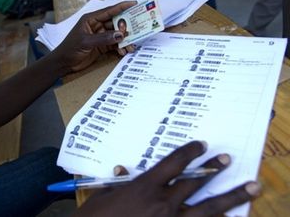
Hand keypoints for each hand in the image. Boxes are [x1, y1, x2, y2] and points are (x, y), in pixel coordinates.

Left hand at [52, 1, 136, 72]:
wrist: (63, 63)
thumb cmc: (70, 49)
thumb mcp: (86, 42)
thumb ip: (103, 38)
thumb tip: (120, 34)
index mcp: (91, 19)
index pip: (109, 11)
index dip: (122, 7)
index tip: (134, 4)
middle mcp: (97, 26)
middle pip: (115, 23)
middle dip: (126, 27)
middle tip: (136, 30)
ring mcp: (100, 36)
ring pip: (116, 35)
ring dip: (124, 40)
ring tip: (131, 45)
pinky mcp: (102, 46)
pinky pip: (114, 45)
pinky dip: (120, 48)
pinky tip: (124, 51)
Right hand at [74, 141, 260, 216]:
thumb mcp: (101, 196)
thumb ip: (116, 183)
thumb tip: (122, 170)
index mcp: (145, 187)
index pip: (173, 164)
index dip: (189, 152)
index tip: (200, 145)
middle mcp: (163, 202)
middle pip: (194, 182)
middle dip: (212, 168)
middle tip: (226, 159)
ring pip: (208, 208)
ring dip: (231, 196)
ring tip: (252, 187)